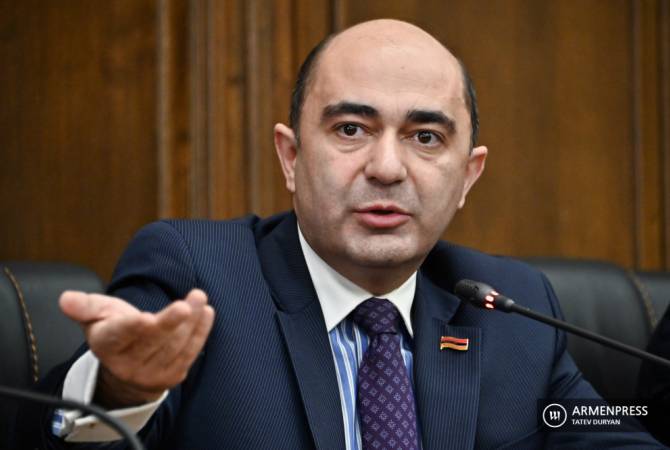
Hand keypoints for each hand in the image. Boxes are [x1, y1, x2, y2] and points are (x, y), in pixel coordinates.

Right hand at [59, 289, 214, 407]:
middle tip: (185, 304)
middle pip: (152, 341)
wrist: (129, 365)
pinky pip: (189, 353)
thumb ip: (85, 306)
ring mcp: (151, 373)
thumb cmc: (116, 330)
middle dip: (170, 322)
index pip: (119, 336)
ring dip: (191, 321)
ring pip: (174, 345)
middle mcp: (127, 364)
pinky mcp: (172, 376)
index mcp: (107, 345)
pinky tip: (206, 312)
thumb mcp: (98, 314)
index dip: (132, 328)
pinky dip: (200, 332)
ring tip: (199, 297)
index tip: (146, 318)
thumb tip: (66, 299)